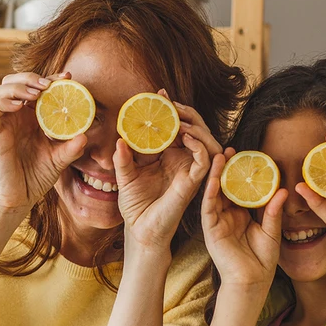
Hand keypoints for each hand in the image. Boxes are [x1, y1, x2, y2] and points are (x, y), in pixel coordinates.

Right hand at [0, 72, 87, 216]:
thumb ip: (72, 148)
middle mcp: (15, 116)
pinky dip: (2, 104)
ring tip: (33, 95)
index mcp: (31, 116)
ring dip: (15, 87)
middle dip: (29, 77)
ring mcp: (3, 124)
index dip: (50, 78)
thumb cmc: (37, 177)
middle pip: (12, 81)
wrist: (20, 198)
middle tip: (47, 86)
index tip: (67, 77)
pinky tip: (18, 107)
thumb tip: (84, 136)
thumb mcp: (60, 160)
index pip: (36, 87)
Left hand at [114, 98, 221, 250]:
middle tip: (170, 102)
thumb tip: (120, 139)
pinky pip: (205, 159)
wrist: (140, 231)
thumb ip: (123, 159)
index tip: (158, 93)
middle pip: (193, 128)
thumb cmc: (135, 207)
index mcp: (167, 156)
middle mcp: (182, 160)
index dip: (170, 109)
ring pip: (205, 140)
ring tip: (179, 117)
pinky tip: (186, 136)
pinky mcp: (194, 182)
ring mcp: (190, 170)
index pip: (173, 127)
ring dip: (195, 125)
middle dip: (185, 112)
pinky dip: (200, 144)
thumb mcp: (124, 178)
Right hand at [202, 148, 287, 287]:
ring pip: (214, 193)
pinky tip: (213, 178)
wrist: (251, 282)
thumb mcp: (272, 231)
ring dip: (215, 175)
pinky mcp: (210, 229)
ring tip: (218, 156)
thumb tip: (283, 190)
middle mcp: (227, 216)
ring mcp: (217, 222)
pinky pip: (208, 207)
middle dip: (226, 168)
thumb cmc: (261, 260)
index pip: (240, 189)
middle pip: (225, 187)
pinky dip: (210, 192)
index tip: (246, 156)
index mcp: (241, 216)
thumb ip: (274, 211)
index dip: (241, 173)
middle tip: (229, 149)